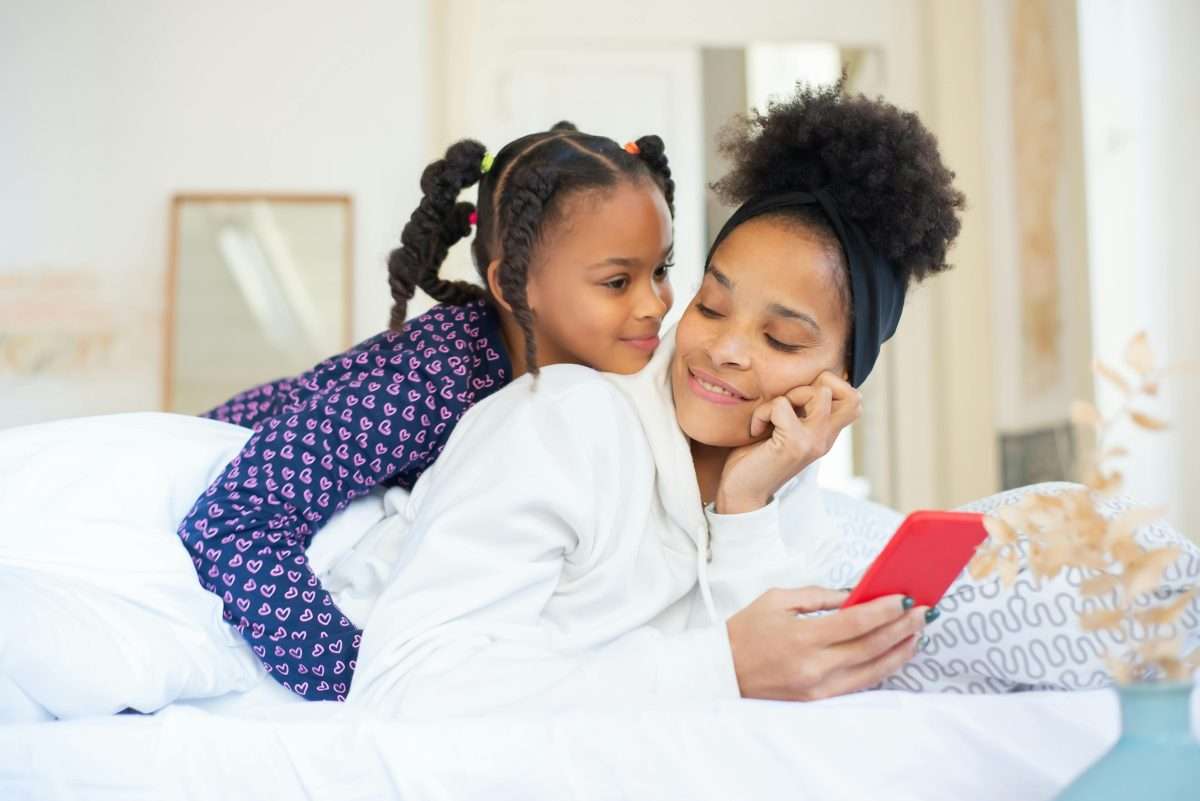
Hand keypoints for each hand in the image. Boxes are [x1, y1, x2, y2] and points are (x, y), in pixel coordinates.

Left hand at [716, 372, 860, 513]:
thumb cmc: (755, 459)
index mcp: (825, 435)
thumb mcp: (785, 429)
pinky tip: (755, 430)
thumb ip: (799, 411)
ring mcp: (814, 442)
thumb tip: (802, 381)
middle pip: (852, 395)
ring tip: (769, 419)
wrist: (741, 494)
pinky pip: (781, 405)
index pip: (854, 400)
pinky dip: (762, 412)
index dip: (828, 387)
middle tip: (786, 406)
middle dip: (815, 386)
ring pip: (819, 393)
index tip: (796, 402)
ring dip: (785, 397)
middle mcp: (826, 439)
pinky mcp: (795, 444)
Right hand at [726, 587, 925, 700]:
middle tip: (924, 611)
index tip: (907, 598)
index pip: (856, 623)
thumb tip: (857, 593)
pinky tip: (896, 654)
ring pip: (872, 670)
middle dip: (902, 627)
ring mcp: (818, 688)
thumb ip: (820, 596)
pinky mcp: (818, 700)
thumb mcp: (778, 599)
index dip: (885, 611)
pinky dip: (882, 668)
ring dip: (900, 650)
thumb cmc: (746, 630)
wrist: (722, 671)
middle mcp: (814, 667)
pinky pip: (860, 684)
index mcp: (802, 637)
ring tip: (918, 632)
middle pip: (871, 647)